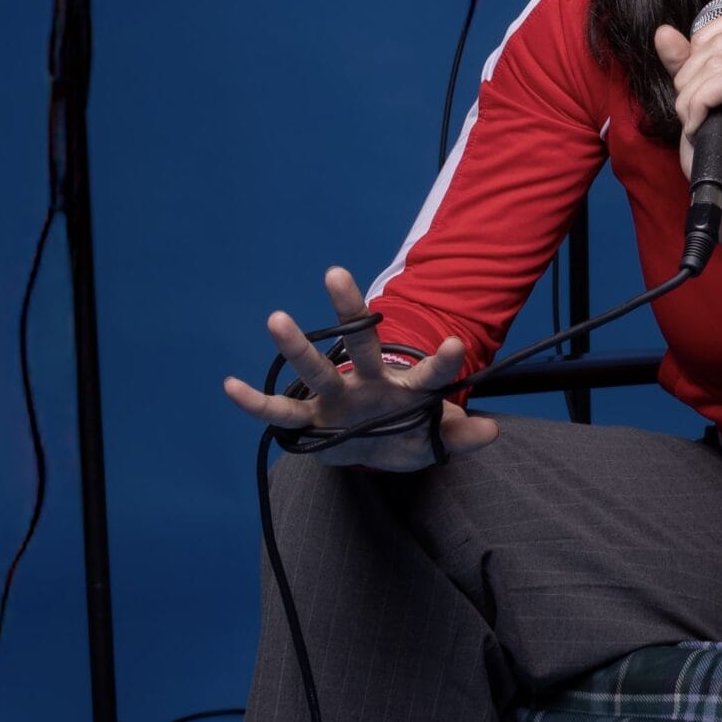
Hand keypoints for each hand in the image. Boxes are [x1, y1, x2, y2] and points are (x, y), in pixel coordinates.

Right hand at [220, 265, 498, 470]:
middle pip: (361, 345)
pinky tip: (229, 386)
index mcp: (406, 388)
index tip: (456, 346)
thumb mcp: (436, 442)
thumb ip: (461, 437)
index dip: (442, 361)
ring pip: (316, 370)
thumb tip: (491, 431)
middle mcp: (368, 383)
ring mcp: (337, 398)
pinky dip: (254, 403)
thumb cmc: (407, 435)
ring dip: (297, 346)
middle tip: (335, 272)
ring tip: (276, 318)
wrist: (374, 449)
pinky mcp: (312, 421)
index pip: (429, 373)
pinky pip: (280, 411)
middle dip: (349, 311)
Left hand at [652, 5, 721, 237]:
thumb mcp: (696, 101)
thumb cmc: (721, 159)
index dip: (704, 44)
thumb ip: (685, 64)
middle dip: (689, 76)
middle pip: (721, 40)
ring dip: (690, 95)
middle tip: (692, 113)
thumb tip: (664, 31)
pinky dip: (700, 102)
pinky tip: (700, 126)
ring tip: (695, 123)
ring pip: (719, 60)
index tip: (699, 86)